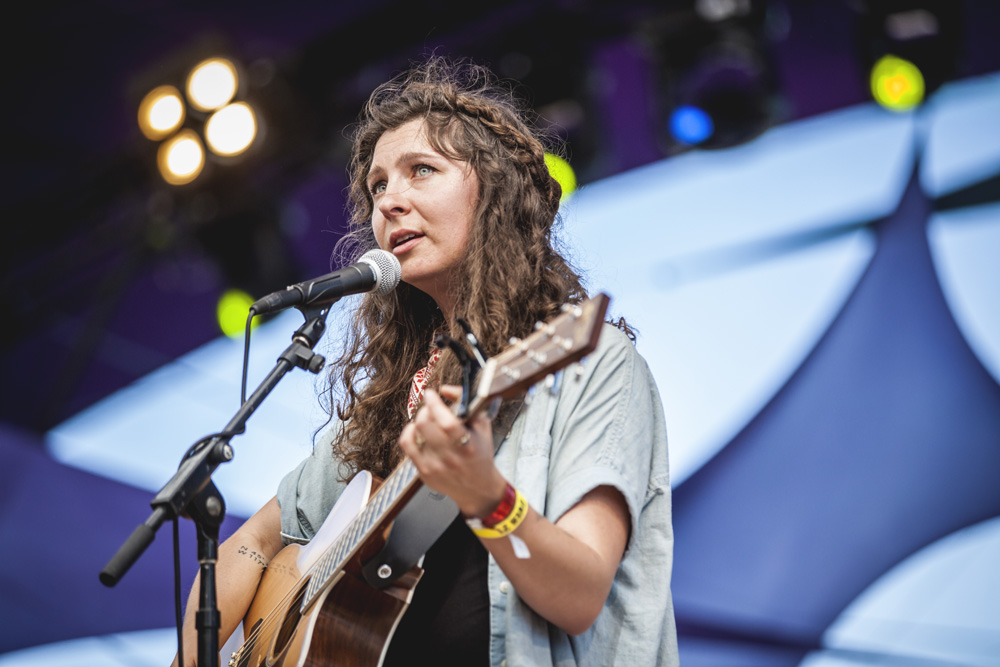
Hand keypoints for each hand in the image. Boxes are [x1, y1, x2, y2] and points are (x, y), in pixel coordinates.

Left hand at [399, 385, 506, 517]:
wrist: (477, 487)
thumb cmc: (480, 453)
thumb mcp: (482, 425)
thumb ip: (466, 403)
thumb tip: (445, 389)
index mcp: (468, 445)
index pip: (447, 422)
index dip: (435, 404)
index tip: (431, 394)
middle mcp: (451, 457)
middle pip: (425, 425)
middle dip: (425, 409)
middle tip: (430, 407)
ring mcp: (435, 466)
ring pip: (415, 433)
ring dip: (420, 420)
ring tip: (427, 420)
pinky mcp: (424, 472)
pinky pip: (407, 445)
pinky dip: (409, 432)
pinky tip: (416, 430)